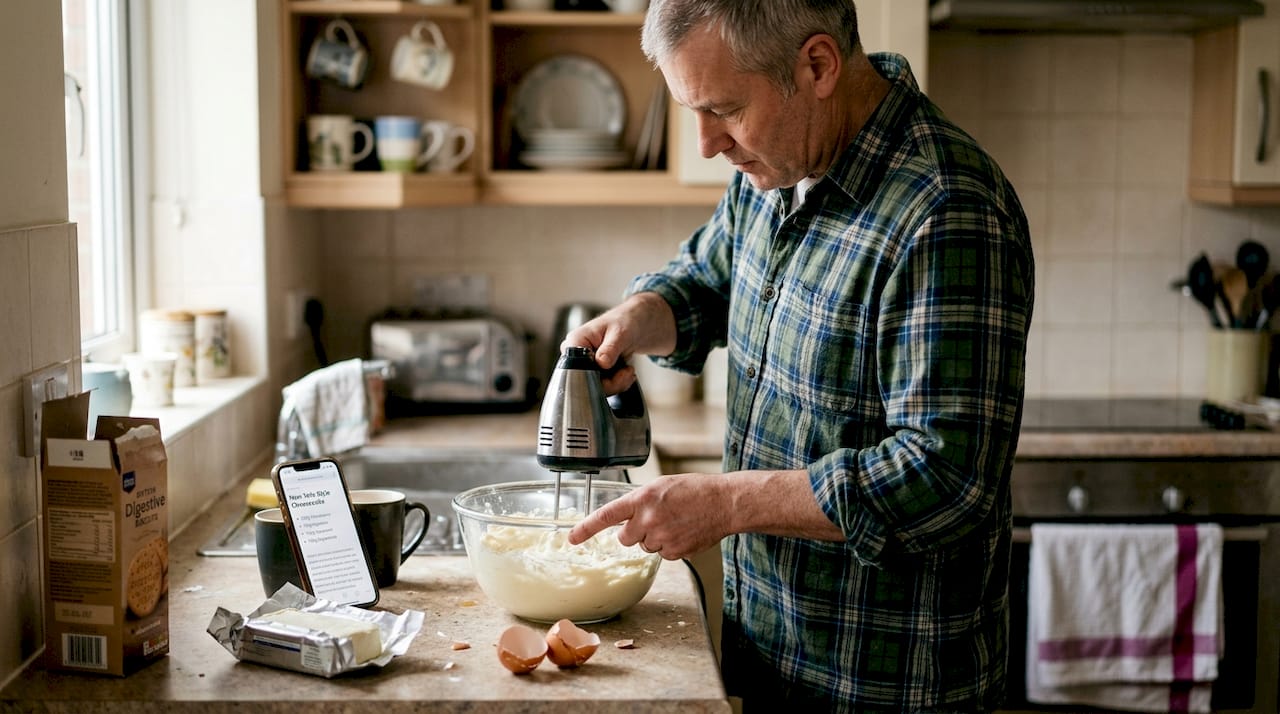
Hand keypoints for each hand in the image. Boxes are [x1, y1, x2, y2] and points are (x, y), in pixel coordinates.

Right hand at [558, 293, 676, 393]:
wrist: (635, 325)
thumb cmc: (625, 321)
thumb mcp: (620, 333)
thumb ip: (610, 348)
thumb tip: (601, 363)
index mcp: (575, 341)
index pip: (574, 367)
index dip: (592, 376)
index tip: (612, 370)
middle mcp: (576, 354)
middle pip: (584, 382)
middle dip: (610, 383)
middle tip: (627, 373)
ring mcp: (584, 364)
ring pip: (595, 387)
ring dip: (616, 384)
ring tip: (628, 371)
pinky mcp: (593, 371)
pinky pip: (603, 386)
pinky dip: (617, 384)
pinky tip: (626, 374)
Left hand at [567, 474, 730, 559]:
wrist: (724, 503)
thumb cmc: (695, 490)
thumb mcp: (661, 486)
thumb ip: (640, 501)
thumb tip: (626, 517)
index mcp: (642, 499)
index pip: (606, 516)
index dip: (586, 529)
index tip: (572, 538)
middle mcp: (648, 519)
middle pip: (625, 538)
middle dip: (635, 532)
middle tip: (655, 520)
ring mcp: (661, 537)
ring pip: (645, 546)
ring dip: (655, 538)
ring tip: (676, 522)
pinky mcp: (674, 552)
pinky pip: (663, 554)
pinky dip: (671, 546)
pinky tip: (684, 532)